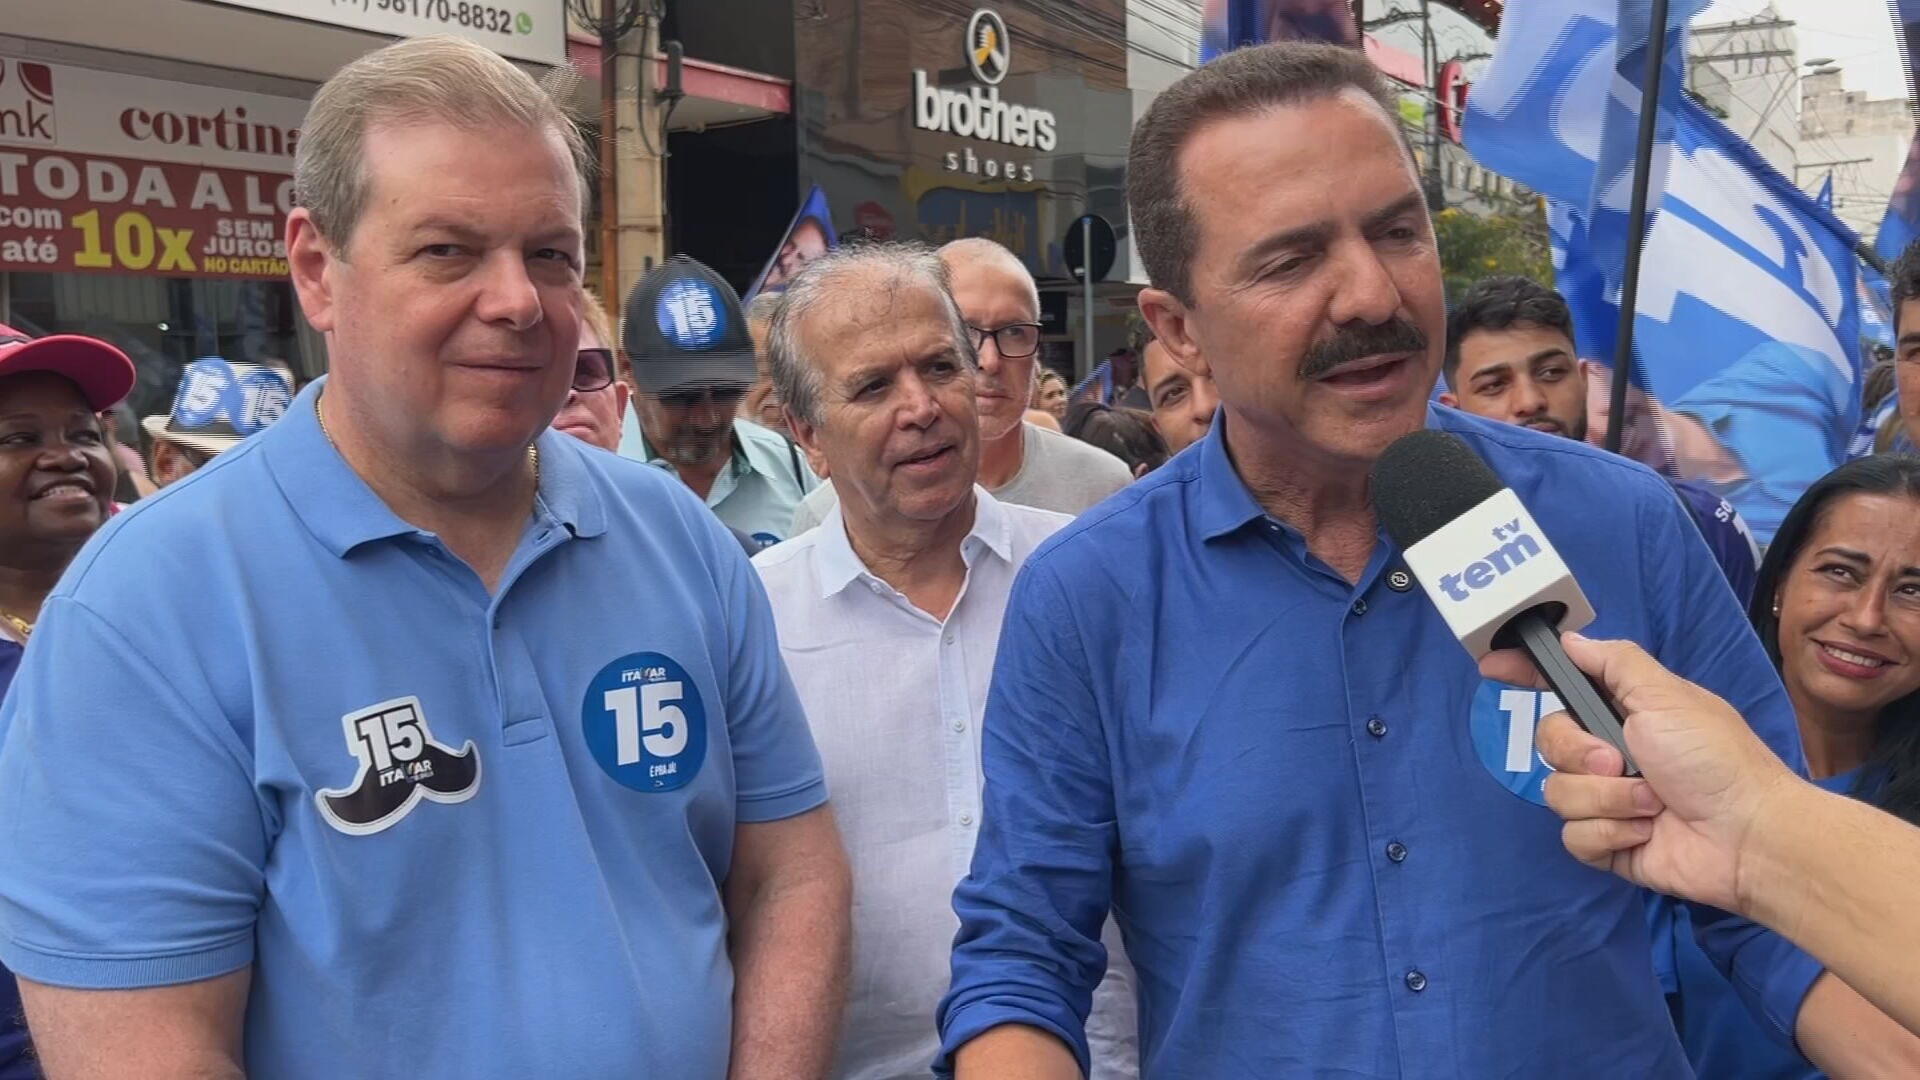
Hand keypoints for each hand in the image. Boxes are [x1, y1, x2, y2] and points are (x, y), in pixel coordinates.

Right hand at [1479, 633, 1796, 911]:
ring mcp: (1607, 801)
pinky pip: (1574, 836)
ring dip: (1607, 798)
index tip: (1492, 666)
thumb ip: (1615, 663)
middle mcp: (1610, 754)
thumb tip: (1571, 639)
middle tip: (1622, 761)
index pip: (1561, 687)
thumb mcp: (1668, 695)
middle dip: (1581, 753)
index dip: (1525, 674)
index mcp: (1623, 713)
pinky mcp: (1608, 844)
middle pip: (1549, 742)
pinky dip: (1610, 832)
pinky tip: (1645, 833)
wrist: (1748, 835)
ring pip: (1558, 792)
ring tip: (1652, 805)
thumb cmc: (1715, 758)